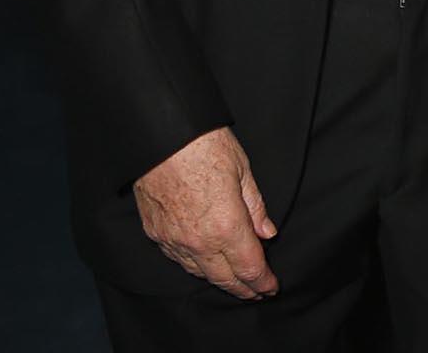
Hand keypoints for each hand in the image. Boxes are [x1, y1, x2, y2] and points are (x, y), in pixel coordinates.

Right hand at [132, 126, 278, 299]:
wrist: (161, 135)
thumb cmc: (203, 146)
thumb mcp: (242, 170)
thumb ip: (255, 207)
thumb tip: (267, 232)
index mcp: (226, 225)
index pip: (249, 266)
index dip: (262, 281)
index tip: (272, 287)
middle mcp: (198, 241)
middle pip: (224, 278)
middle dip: (244, 288)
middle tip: (258, 292)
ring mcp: (173, 240)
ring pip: (199, 273)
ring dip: (219, 280)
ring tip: (234, 282)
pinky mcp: (155, 233)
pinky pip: (178, 259)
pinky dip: (195, 266)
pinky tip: (204, 264)